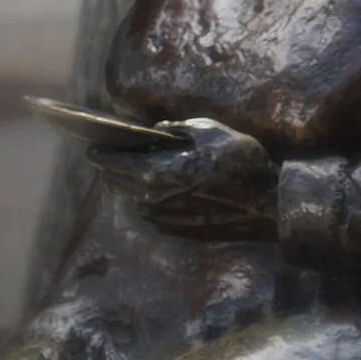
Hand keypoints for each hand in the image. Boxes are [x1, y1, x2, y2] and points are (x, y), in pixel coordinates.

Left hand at [88, 117, 279, 240]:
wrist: (266, 203)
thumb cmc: (240, 162)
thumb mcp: (210, 131)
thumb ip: (177, 129)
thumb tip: (158, 131)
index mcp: (154, 174)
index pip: (110, 163)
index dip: (98, 153)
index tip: (93, 146)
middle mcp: (151, 200)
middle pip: (116, 184)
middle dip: (112, 168)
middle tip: (117, 155)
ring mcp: (163, 218)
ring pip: (133, 199)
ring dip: (133, 184)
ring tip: (144, 170)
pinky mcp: (176, 230)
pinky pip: (151, 212)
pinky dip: (151, 199)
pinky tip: (167, 188)